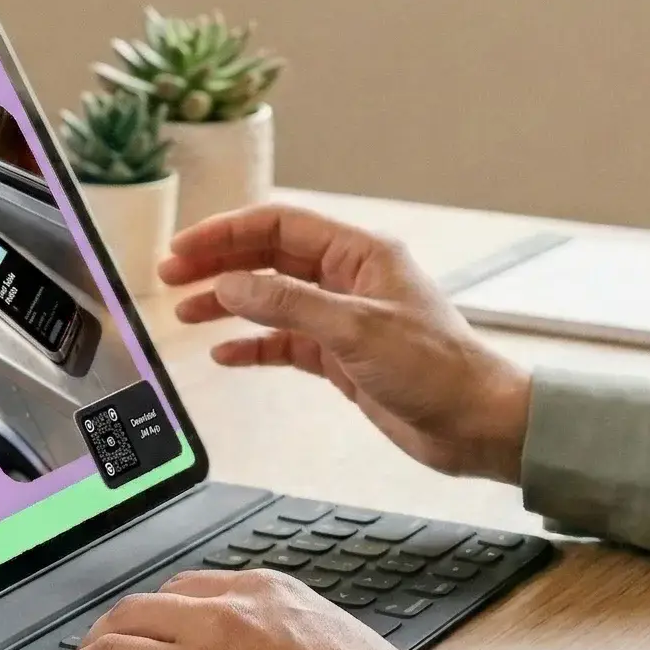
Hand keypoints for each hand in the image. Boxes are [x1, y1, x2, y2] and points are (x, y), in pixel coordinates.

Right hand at [160, 204, 531, 481]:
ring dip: (228, 303)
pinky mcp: (343, 357)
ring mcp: (344, 318)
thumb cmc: (441, 370)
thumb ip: (289, 305)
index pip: (280, 225)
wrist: (478, 424)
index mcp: (361, 254)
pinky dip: (253, 346)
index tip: (185, 248)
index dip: (228, 233)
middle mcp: (350, 279)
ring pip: (272, 300)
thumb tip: (232, 286)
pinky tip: (225, 355)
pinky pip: (286, 343)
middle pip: (270, 258)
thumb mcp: (356, 330)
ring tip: (186, 312)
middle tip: (171, 276)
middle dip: (219, 264)